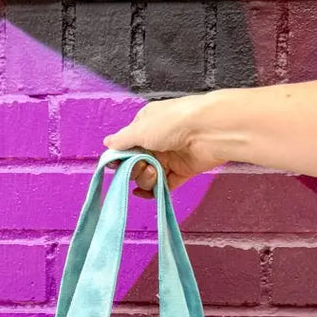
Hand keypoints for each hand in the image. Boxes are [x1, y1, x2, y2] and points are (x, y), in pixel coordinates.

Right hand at [103, 94, 224, 195]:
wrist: (209, 130)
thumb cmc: (174, 122)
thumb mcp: (141, 128)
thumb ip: (122, 140)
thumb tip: (107, 143)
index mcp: (146, 125)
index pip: (126, 144)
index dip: (121, 156)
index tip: (117, 165)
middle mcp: (156, 140)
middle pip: (136, 162)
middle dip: (134, 168)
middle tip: (140, 165)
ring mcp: (169, 156)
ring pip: (148, 175)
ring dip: (146, 178)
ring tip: (153, 172)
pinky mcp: (182, 171)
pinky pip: (164, 185)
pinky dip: (154, 191)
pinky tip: (146, 193)